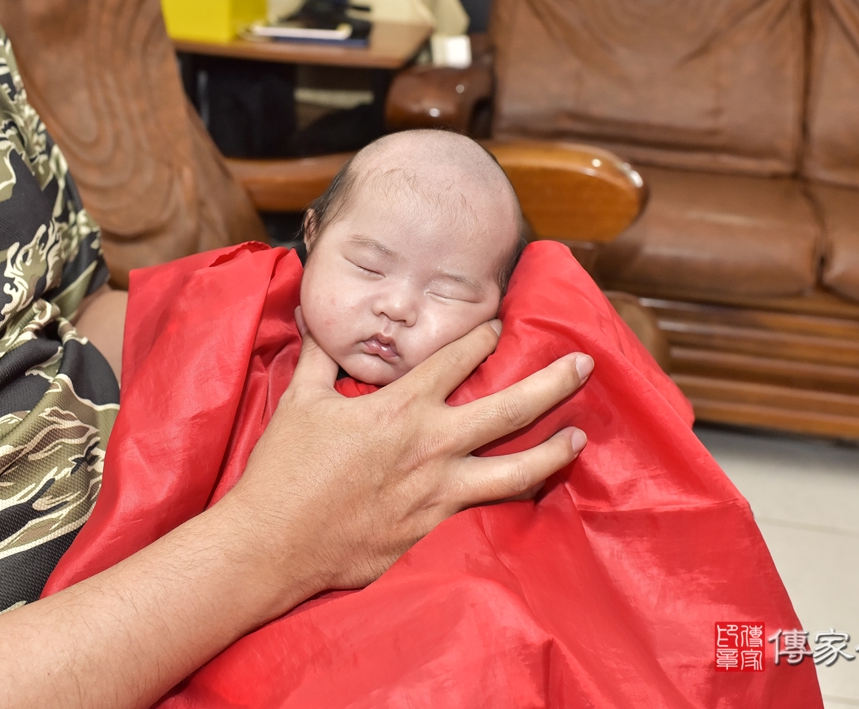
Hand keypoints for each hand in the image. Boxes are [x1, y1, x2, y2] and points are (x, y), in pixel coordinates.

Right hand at [227, 308, 592, 595]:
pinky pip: (487, 512)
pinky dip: (515, 501)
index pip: (457, 359)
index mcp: (400, 407)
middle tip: (584, 364)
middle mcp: (430, 445)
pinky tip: (535, 495)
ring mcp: (439, 492)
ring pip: (516, 470)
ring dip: (553, 451)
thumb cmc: (283, 471)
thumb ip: (319, 356)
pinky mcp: (435, 531)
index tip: (502, 324)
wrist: (274, 544)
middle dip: (552, 382)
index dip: (484, 336)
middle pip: (509, 408)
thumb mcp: (300, 401)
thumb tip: (314, 315)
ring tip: (580, 438)